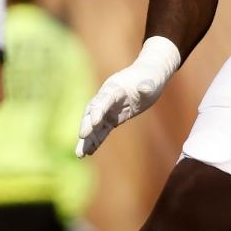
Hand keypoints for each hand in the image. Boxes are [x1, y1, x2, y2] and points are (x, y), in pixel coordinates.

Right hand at [76, 36, 180, 157]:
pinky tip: (89, 152)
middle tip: (81, 137)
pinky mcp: (112, 117)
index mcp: (114, 88)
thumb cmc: (149, 78)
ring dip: (87, 138)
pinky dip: (96, 140)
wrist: (148, 76)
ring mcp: (108, 109)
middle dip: (87, 125)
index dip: (98, 111)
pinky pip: (102, 130)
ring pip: (94, 124)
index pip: (103, 100)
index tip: (95, 123)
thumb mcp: (150, 82)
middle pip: (92, 112)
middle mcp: (106, 98)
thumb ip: (146, 87)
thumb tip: (145, 88)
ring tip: (80, 154)